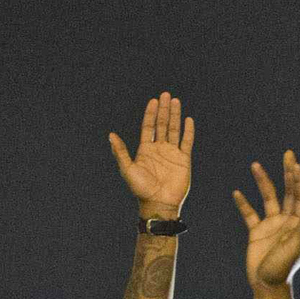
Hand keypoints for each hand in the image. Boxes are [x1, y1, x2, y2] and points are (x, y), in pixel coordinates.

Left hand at [107, 92, 193, 214]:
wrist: (159, 203)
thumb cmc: (141, 189)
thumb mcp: (127, 169)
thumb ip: (121, 152)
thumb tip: (111, 135)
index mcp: (145, 150)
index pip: (149, 126)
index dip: (150, 113)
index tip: (153, 101)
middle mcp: (159, 149)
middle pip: (162, 124)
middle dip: (164, 110)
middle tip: (166, 95)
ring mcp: (172, 153)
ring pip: (174, 130)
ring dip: (175, 115)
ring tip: (176, 101)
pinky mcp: (184, 160)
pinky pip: (187, 142)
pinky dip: (188, 131)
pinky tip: (188, 120)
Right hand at [232, 152, 299, 290]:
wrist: (267, 286)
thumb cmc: (283, 269)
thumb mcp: (295, 248)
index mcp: (299, 223)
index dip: (299, 180)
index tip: (295, 164)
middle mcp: (287, 221)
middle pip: (288, 191)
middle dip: (288, 172)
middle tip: (288, 153)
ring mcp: (272, 225)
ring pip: (268, 198)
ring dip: (263, 181)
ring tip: (255, 165)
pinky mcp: (257, 232)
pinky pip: (250, 214)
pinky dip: (243, 204)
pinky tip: (237, 192)